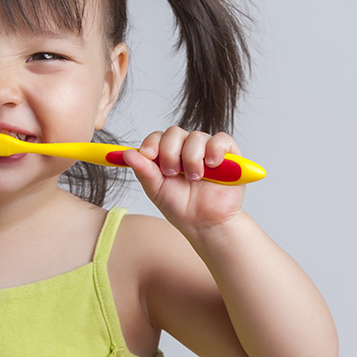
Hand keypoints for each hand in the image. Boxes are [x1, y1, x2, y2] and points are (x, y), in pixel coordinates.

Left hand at [123, 127, 246, 234]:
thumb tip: (127, 153)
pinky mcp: (229, 154)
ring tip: (194, 178)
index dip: (151, 143)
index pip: (157, 137)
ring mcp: (207, 150)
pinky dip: (215, 150)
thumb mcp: (156, 190)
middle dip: (170, 152)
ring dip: (192, 158)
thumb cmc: (181, 208)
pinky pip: (221, 140)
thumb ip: (143, 171)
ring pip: (196, 136)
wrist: (205, 224)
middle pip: (174, 132)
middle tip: (172, 173)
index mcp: (168, 155)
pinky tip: (211, 165)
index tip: (148, 156)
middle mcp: (187, 149)